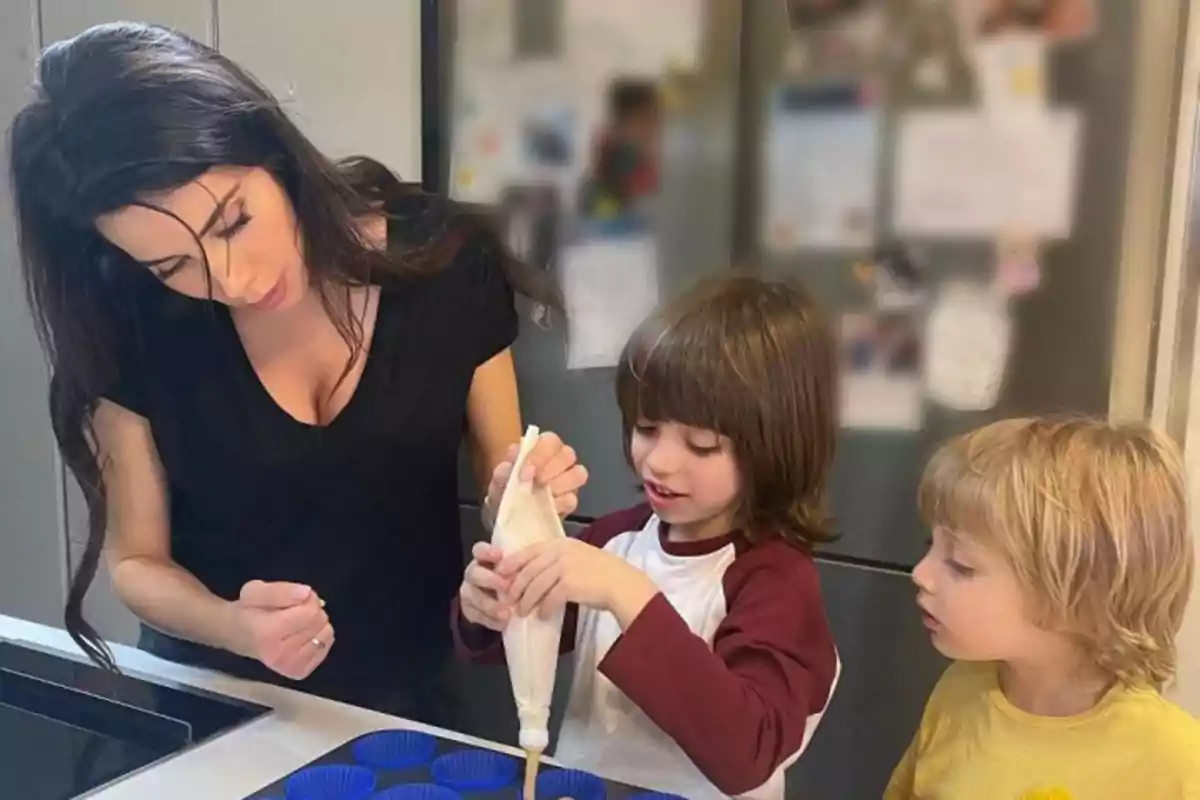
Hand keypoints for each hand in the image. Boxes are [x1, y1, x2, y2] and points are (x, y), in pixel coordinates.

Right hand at [227, 580, 332, 679]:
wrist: (238, 635)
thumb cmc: (248, 610)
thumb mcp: (255, 590)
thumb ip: (280, 591)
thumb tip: (306, 594)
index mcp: (268, 633)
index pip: (310, 613)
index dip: (308, 599)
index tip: (297, 598)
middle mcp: (281, 655)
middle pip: (319, 623)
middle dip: (313, 610)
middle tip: (295, 610)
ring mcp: (291, 666)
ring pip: (326, 635)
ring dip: (316, 624)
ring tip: (298, 623)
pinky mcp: (299, 672)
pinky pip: (325, 647)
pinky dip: (318, 637)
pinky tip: (301, 635)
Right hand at [458, 542, 512, 631]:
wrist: (505, 605)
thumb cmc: (516, 581)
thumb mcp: (519, 571)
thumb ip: (521, 568)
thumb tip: (538, 565)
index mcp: (484, 559)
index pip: (479, 550)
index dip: (486, 551)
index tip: (499, 555)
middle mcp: (474, 573)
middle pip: (473, 572)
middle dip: (488, 579)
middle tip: (505, 585)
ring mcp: (469, 591)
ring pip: (471, 596)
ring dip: (489, 604)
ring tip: (506, 613)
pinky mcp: (468, 609)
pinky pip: (474, 615)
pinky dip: (489, 620)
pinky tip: (502, 624)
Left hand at [483, 431, 588, 523]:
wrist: (504, 515)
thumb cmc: (504, 490)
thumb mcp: (498, 480)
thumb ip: (502, 471)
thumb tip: (509, 467)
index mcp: (541, 448)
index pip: (550, 440)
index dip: (541, 453)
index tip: (527, 469)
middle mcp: (558, 460)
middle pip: (568, 454)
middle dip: (551, 469)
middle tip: (536, 482)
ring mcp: (568, 480)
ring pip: (578, 473)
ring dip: (559, 484)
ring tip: (542, 494)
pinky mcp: (570, 501)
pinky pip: (573, 498)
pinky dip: (559, 503)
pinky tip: (545, 507)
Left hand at [497, 538, 658, 627]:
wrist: (622, 584)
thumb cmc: (603, 573)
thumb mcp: (578, 557)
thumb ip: (558, 561)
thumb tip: (534, 575)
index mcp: (561, 543)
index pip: (530, 551)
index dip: (512, 562)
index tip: (501, 574)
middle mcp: (561, 552)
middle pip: (529, 570)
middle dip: (516, 587)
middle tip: (508, 599)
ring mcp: (565, 567)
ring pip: (536, 586)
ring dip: (527, 601)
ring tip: (522, 612)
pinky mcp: (569, 584)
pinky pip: (549, 599)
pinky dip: (544, 609)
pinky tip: (543, 616)